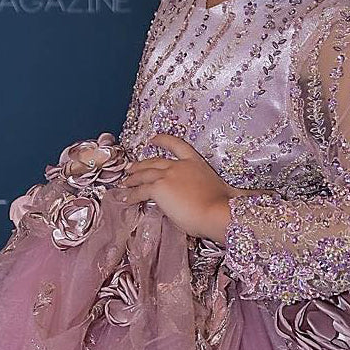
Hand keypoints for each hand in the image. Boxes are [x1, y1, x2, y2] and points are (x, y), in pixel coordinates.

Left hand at [117, 132, 240, 241]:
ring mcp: (168, 175)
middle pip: (155, 161)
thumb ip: (211, 188)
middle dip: (141, 164)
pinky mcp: (159, 188)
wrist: (218, 211)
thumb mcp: (220, 189)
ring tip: (125, 182)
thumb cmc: (223, 205)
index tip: (153, 138)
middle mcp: (179, 165)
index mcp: (195, 162)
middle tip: (131, 167)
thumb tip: (217, 195)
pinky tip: (127, 198)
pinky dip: (132, 194)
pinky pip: (140, 190)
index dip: (163, 140)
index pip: (177, 145)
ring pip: (145, 174)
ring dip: (133, 178)